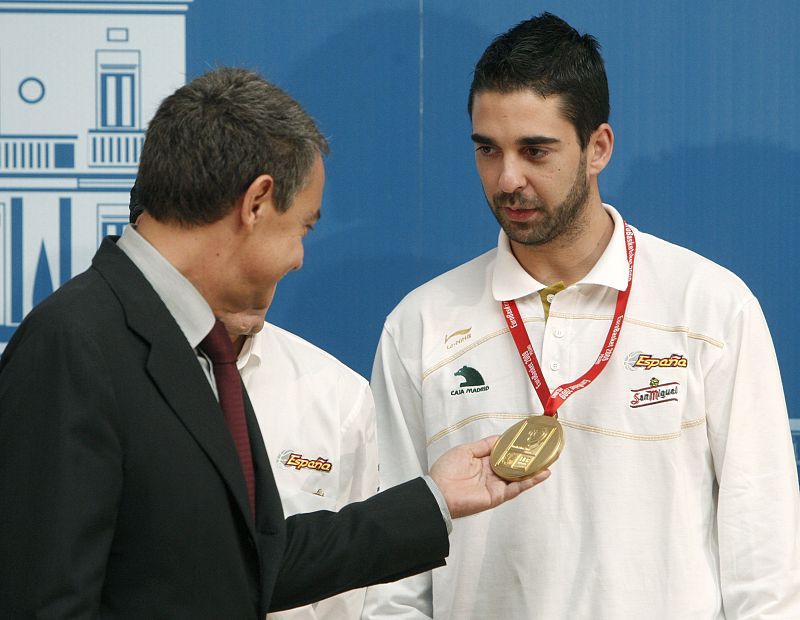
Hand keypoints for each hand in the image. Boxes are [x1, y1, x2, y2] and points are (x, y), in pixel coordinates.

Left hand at [429, 436, 549, 517]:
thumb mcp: (466, 450)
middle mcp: (491, 473)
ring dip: (534, 469)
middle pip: (514, 464)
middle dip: (528, 457)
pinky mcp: (498, 496)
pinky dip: (530, 481)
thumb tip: (501, 438)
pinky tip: (542, 473)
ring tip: (549, 460)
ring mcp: (496, 485)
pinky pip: (517, 488)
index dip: (515, 446)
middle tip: (544, 448)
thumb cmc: (447, 470)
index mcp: (483, 462)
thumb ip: (485, 445)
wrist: (439, 492)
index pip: (503, 452)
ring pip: (519, 476)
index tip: (529, 437)